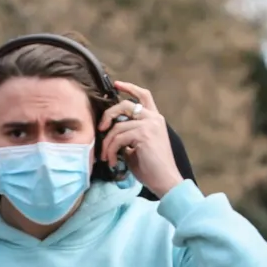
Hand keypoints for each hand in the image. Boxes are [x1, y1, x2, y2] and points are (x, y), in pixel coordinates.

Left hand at [99, 81, 180, 196]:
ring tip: (106, 157)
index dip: (129, 88)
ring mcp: (149, 125)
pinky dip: (111, 151)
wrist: (166, 181)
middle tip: (101, 129)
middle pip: (124, 105)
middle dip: (108, 115)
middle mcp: (154, 119)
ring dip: (107, 144)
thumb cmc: (152, 168)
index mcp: (155, 120)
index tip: (116, 84)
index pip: (143, 96)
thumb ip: (128, 133)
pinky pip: (118, 138)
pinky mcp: (143, 134)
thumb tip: (110, 130)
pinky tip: (112, 161)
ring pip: (117, 127)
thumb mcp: (138, 146)